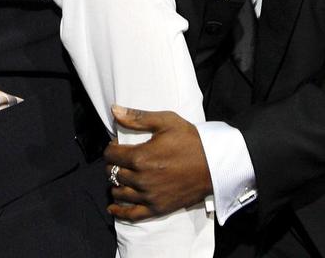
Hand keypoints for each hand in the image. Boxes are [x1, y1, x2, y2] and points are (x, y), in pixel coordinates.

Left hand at [103, 106, 211, 220]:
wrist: (214, 164)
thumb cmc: (190, 140)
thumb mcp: (166, 121)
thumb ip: (137, 117)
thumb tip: (114, 110)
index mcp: (140, 157)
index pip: (111, 155)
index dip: (110, 148)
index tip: (116, 145)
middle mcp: (141, 179)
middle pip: (113, 173)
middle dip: (113, 164)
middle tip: (120, 160)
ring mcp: (149, 196)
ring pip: (119, 193)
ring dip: (115, 184)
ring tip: (120, 178)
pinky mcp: (158, 208)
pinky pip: (132, 214)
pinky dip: (120, 211)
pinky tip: (113, 208)